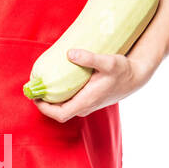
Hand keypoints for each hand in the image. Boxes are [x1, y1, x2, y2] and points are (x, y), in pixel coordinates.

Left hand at [32, 48, 151, 122]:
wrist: (135, 76)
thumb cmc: (122, 70)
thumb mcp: (108, 61)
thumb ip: (90, 58)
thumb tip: (70, 53)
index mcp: (86, 102)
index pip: (59, 114)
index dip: (44, 108)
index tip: (34, 96)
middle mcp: (84, 106)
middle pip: (58, 111)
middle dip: (44, 102)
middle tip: (34, 86)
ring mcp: (86, 104)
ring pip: (63, 107)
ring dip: (51, 98)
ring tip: (41, 83)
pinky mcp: (88, 99)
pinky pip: (69, 101)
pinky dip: (59, 95)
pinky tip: (54, 82)